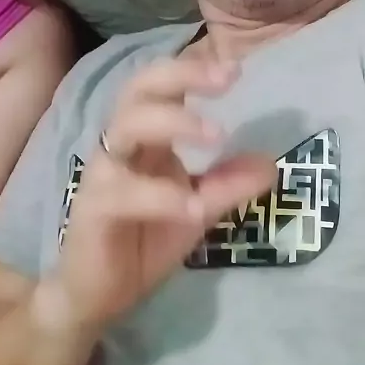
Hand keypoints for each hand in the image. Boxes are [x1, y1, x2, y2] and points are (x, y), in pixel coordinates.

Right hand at [57, 56, 276, 328]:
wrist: (96, 295)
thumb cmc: (143, 239)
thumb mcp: (196, 209)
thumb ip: (227, 185)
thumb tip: (271, 163)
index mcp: (144, 137)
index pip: (161, 87)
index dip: (192, 71)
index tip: (234, 69)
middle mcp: (121, 144)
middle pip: (138, 90)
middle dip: (180, 77)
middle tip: (225, 80)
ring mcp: (103, 174)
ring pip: (126, 127)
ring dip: (172, 123)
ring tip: (217, 135)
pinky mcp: (93, 209)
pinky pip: (123, 192)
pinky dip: (160, 195)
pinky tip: (193, 206)